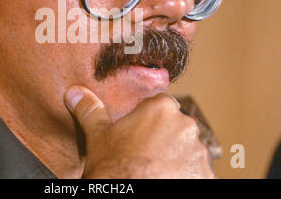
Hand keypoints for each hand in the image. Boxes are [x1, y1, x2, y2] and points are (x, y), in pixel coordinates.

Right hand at [64, 85, 214, 178]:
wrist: (126, 197)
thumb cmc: (112, 168)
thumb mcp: (97, 136)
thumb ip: (90, 110)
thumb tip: (74, 92)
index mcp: (161, 108)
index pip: (160, 107)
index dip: (148, 122)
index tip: (139, 135)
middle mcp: (185, 125)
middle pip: (176, 127)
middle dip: (164, 139)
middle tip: (144, 155)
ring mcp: (198, 153)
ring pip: (187, 150)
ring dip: (176, 159)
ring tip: (155, 171)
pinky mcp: (206, 177)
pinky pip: (196, 172)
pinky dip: (186, 176)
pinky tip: (166, 179)